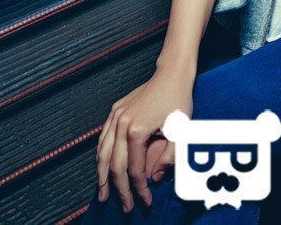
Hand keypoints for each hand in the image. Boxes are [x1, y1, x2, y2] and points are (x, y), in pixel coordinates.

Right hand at [96, 66, 193, 211]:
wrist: (171, 74)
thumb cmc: (178, 101)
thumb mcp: (180, 132)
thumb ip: (169, 158)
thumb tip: (155, 178)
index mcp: (137, 131)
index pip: (134, 170)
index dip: (139, 189)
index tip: (146, 201)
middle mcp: (121, 124)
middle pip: (115, 165)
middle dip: (119, 189)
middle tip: (125, 207)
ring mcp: (115, 117)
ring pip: (102, 153)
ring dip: (102, 176)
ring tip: (103, 193)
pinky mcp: (114, 111)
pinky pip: (102, 139)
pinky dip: (100, 156)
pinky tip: (101, 167)